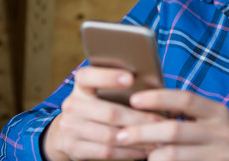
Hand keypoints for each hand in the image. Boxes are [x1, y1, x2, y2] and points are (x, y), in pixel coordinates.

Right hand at [42, 66, 163, 160]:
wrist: (67, 132)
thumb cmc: (97, 106)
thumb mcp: (100, 93)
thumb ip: (119, 88)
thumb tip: (152, 86)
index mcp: (81, 86)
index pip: (89, 76)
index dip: (108, 77)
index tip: (131, 78)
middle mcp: (73, 105)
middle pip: (109, 112)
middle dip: (139, 118)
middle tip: (162, 121)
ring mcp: (71, 127)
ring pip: (110, 135)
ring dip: (137, 138)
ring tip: (157, 139)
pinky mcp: (74, 147)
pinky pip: (107, 152)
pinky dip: (128, 152)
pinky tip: (144, 150)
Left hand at [115, 90, 228, 160]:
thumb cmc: (217, 137)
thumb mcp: (207, 117)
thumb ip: (181, 105)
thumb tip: (146, 81)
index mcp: (217, 111)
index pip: (185, 99)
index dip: (158, 98)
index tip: (134, 100)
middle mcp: (221, 132)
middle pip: (175, 130)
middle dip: (144, 132)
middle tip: (121, 135)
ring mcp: (220, 155)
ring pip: (175, 155)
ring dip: (152, 155)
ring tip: (138, 153)